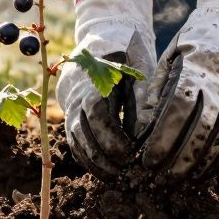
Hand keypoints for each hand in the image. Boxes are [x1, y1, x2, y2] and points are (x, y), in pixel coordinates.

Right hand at [56, 0, 156, 178]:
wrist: (102, 40)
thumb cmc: (128, 54)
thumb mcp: (138, 69)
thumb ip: (142, 96)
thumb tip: (148, 129)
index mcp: (93, 78)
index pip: (96, 112)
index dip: (111, 135)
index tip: (129, 153)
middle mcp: (76, 93)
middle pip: (82, 130)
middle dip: (102, 155)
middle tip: (124, 172)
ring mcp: (70, 105)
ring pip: (75, 139)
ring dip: (94, 161)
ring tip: (115, 178)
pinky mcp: (71, 116)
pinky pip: (74, 141)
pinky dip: (87, 158)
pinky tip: (103, 171)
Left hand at [141, 0, 218, 178]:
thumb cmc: (196, 41)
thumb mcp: (171, 57)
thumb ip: (157, 90)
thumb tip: (141, 129)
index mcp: (198, 69)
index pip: (179, 111)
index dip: (163, 139)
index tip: (148, 160)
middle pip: (201, 130)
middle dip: (179, 160)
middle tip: (159, 179)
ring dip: (199, 165)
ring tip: (179, 182)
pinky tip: (203, 173)